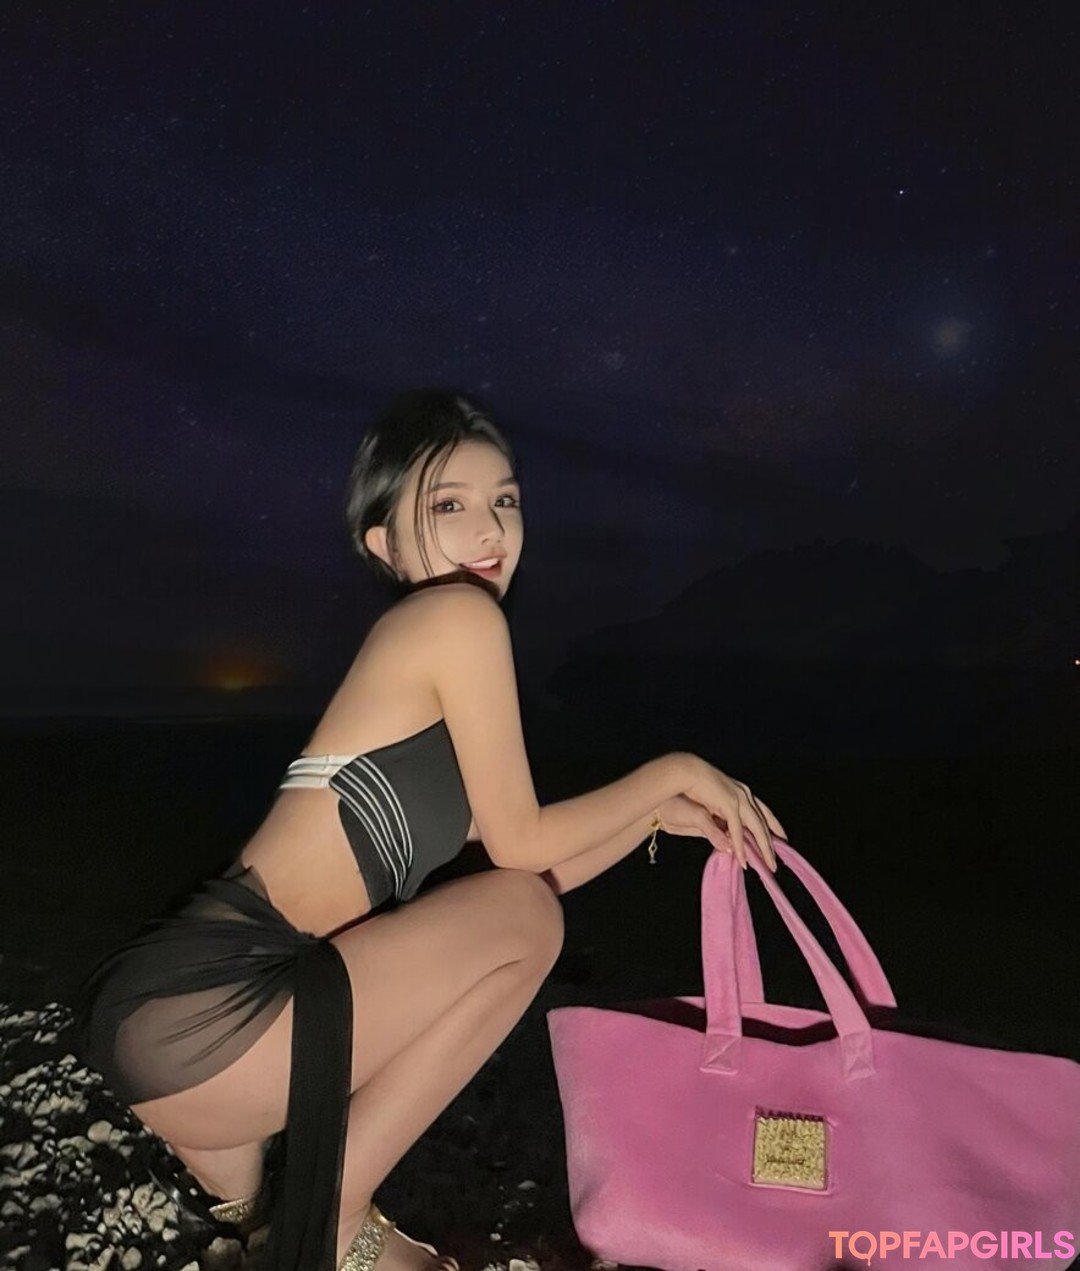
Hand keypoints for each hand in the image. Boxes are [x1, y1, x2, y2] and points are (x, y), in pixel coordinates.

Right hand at [674, 755, 786, 871]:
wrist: (683, 771)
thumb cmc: (693, 786)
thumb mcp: (710, 807)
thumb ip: (719, 823)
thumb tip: (726, 839)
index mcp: (741, 792)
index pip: (763, 811)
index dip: (773, 825)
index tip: (782, 838)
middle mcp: (744, 794)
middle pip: (763, 822)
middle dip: (771, 842)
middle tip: (776, 859)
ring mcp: (738, 798)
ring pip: (756, 828)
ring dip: (763, 848)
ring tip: (768, 864)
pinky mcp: (728, 803)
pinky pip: (737, 830)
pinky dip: (740, 846)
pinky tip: (743, 859)